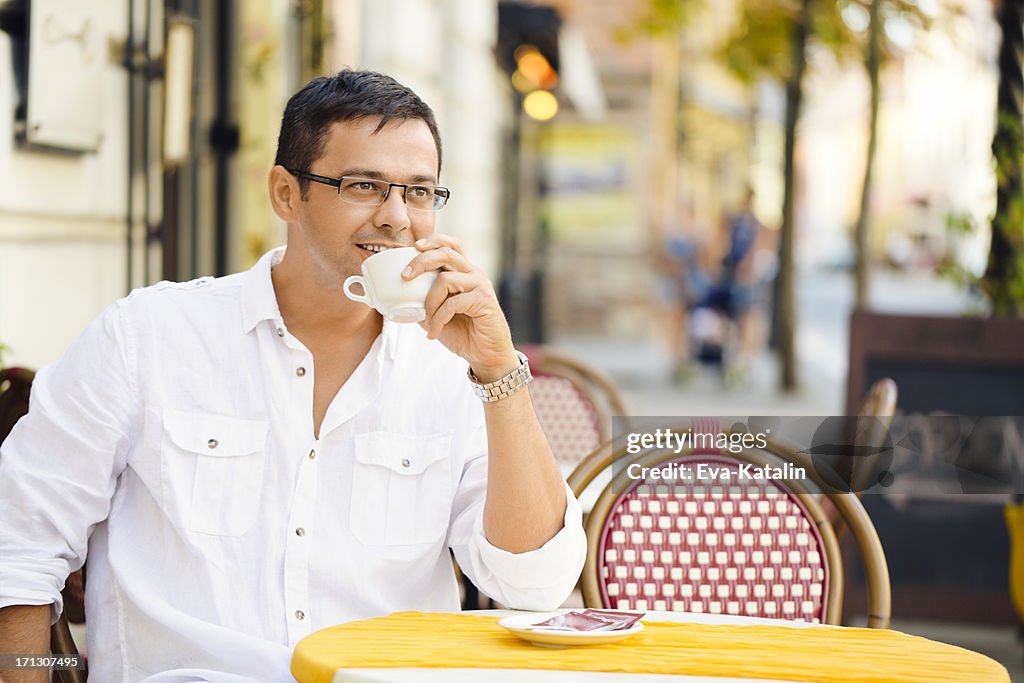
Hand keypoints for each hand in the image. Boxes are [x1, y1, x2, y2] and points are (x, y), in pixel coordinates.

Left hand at [402, 235, 518, 380]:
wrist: (485, 355)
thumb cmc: (463, 333)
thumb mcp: (436, 314)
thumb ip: (422, 301)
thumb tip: (396, 295)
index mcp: (464, 272)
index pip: (451, 245)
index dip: (434, 240)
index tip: (415, 246)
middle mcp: (474, 274)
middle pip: (446, 253)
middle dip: (421, 261)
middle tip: (404, 277)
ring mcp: (480, 286)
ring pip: (446, 279)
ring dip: (429, 302)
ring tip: (428, 322)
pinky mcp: (484, 301)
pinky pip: (453, 303)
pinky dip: (438, 319)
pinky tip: (434, 332)